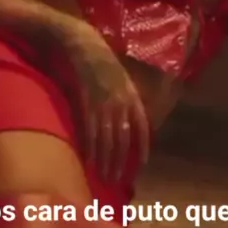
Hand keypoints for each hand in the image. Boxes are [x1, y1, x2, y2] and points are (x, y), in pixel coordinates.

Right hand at [69, 33, 149, 181]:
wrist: (86, 47)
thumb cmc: (105, 64)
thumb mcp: (124, 81)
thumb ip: (128, 102)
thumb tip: (131, 125)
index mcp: (133, 97)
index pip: (142, 128)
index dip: (142, 148)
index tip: (141, 165)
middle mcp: (121, 103)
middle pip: (123, 139)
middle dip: (120, 161)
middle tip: (116, 179)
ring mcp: (104, 104)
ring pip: (107, 139)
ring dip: (105, 160)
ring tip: (104, 176)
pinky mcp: (87, 104)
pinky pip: (90, 131)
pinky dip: (90, 148)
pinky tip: (89, 160)